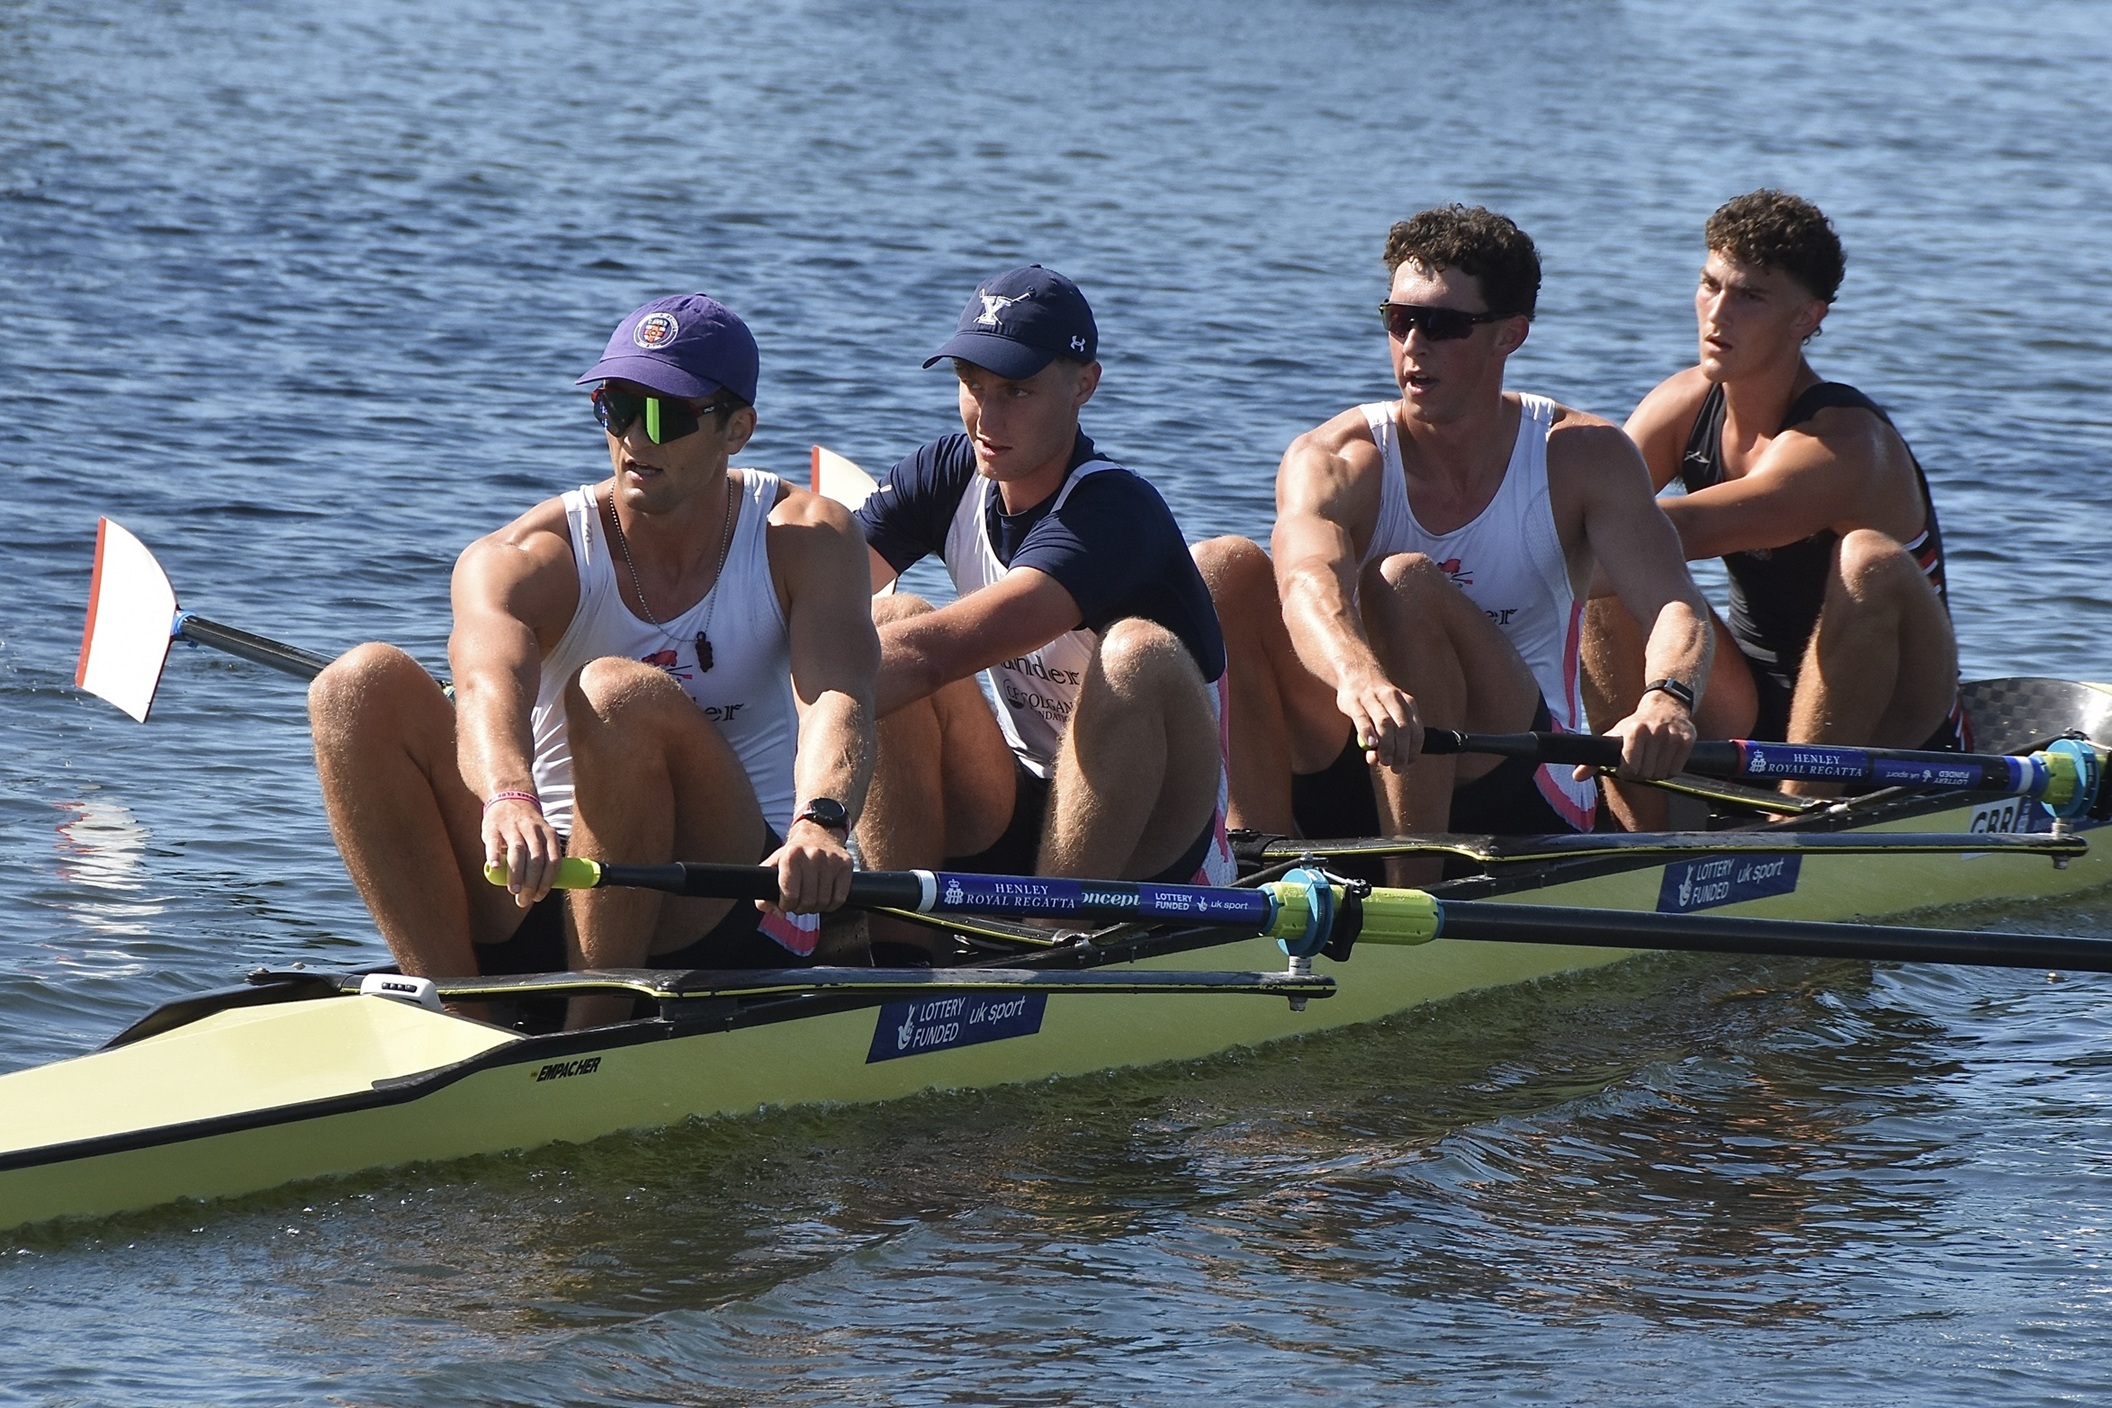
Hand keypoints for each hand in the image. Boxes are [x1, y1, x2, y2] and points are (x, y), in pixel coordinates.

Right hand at [482, 796, 563, 907]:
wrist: (510, 797)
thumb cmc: (527, 828)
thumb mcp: (542, 837)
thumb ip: (543, 858)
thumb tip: (540, 890)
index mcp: (549, 834)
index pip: (553, 861)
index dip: (547, 881)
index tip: (538, 896)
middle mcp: (533, 830)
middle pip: (536, 859)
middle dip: (532, 883)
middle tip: (524, 900)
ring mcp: (513, 827)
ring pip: (518, 852)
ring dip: (517, 874)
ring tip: (514, 891)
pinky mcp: (494, 826)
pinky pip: (495, 842)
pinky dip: (495, 856)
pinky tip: (495, 868)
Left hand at [761, 818, 853, 914]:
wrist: (817, 833)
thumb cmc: (792, 855)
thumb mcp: (772, 868)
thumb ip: (764, 896)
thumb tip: (779, 914)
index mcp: (791, 856)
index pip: (790, 896)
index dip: (786, 905)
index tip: (786, 902)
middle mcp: (813, 855)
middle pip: (808, 901)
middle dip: (801, 908)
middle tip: (799, 903)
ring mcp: (832, 860)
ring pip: (824, 902)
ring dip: (816, 907)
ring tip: (811, 899)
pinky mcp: (846, 865)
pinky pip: (840, 898)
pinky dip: (831, 905)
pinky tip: (825, 898)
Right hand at [1335, 671, 1422, 769]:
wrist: (1356, 672)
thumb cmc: (1375, 700)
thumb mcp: (1390, 711)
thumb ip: (1390, 735)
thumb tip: (1387, 760)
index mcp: (1407, 702)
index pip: (1416, 730)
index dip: (1414, 750)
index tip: (1407, 764)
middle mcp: (1392, 698)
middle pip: (1402, 729)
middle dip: (1401, 752)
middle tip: (1396, 768)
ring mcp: (1372, 699)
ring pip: (1384, 724)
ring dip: (1387, 746)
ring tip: (1384, 761)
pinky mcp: (1354, 701)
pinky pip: (1362, 719)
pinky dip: (1368, 733)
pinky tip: (1370, 745)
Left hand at [1580, 690, 1696, 781]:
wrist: (1665, 705)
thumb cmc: (1636, 724)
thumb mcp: (1613, 736)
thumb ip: (1593, 760)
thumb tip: (1576, 777)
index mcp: (1634, 730)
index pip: (1630, 768)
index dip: (1627, 773)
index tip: (1626, 767)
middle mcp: (1654, 731)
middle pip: (1646, 773)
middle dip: (1641, 774)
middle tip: (1640, 765)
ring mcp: (1673, 735)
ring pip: (1662, 773)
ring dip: (1655, 773)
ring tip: (1652, 760)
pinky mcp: (1687, 739)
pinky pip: (1677, 769)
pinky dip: (1669, 770)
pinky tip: (1664, 759)